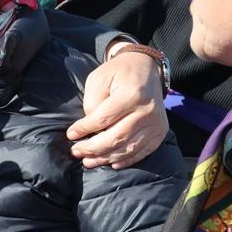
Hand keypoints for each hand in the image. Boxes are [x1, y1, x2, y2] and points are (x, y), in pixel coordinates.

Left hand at [67, 50, 166, 168]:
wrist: (145, 67)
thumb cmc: (118, 73)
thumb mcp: (99, 78)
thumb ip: (93, 103)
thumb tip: (89, 129)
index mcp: (131, 94)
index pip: (104, 119)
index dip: (85, 129)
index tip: (71, 135)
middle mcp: (147, 110)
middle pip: (117, 137)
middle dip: (93, 148)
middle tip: (76, 152)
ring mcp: (156, 122)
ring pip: (129, 148)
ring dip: (107, 158)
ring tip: (89, 161)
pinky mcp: (161, 131)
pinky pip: (143, 151)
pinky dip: (127, 160)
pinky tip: (112, 163)